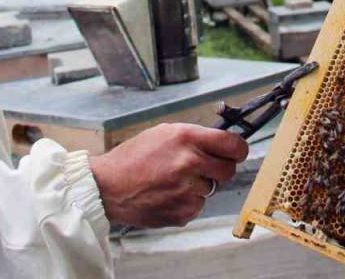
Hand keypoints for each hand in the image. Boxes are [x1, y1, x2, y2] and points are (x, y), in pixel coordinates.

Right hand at [88, 123, 248, 227]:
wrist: (107, 186)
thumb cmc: (133, 158)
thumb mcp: (163, 133)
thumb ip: (195, 138)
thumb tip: (222, 143)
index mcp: (186, 138)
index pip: (233, 145)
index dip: (238, 149)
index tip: (235, 152)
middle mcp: (190, 163)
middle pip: (229, 170)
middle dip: (220, 168)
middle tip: (202, 168)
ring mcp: (187, 190)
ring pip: (211, 189)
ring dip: (198, 186)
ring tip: (172, 181)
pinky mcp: (182, 212)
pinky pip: (198, 206)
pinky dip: (187, 202)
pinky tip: (167, 195)